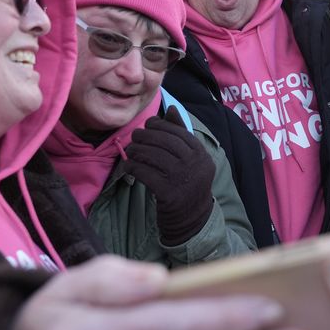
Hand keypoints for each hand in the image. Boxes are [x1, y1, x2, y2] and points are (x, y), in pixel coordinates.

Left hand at [124, 106, 214, 243]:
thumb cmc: (187, 184)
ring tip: (130, 152)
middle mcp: (195, 165)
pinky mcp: (169, 194)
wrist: (192, 219)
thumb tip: (171, 109)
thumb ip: (181, 135)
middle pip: (165, 142)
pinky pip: (145, 174)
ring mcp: (183, 180)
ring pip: (153, 156)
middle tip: (135, 137)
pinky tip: (128, 168)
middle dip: (146, 136)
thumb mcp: (191, 159)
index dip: (160, 126)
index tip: (148, 126)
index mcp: (201, 155)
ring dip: (137, 151)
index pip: (178, 132)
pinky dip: (133, 168)